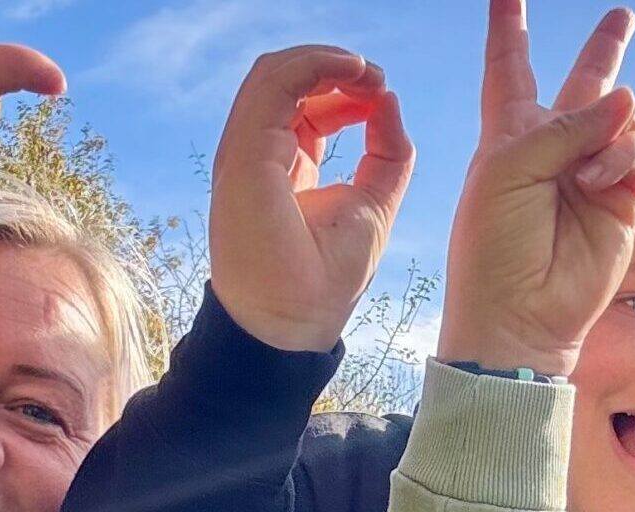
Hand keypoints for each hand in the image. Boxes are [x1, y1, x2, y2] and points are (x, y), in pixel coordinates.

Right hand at [209, 47, 414, 352]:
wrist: (293, 326)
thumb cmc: (324, 282)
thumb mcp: (372, 204)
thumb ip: (385, 154)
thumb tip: (389, 102)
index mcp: (281, 166)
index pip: (301, 104)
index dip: (340, 88)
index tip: (379, 94)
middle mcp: (257, 155)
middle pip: (285, 81)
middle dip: (333, 67)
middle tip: (375, 78)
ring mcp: (245, 153)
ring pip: (275, 73)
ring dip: (326, 61)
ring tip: (368, 74)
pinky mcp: (245, 155)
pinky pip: (274, 86)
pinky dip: (315, 67)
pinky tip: (353, 75)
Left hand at [436, 1, 634, 376]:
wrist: (519, 312)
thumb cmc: (494, 242)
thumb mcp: (508, 168)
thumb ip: (565, 127)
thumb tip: (629, 101)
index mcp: (508, 134)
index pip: (509, 69)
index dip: (509, 30)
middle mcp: (553, 147)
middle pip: (584, 84)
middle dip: (604, 49)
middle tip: (622, 15)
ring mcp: (592, 172)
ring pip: (623, 114)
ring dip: (609, 130)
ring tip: (586, 171)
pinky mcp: (624, 198)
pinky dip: (623, 157)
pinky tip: (598, 181)